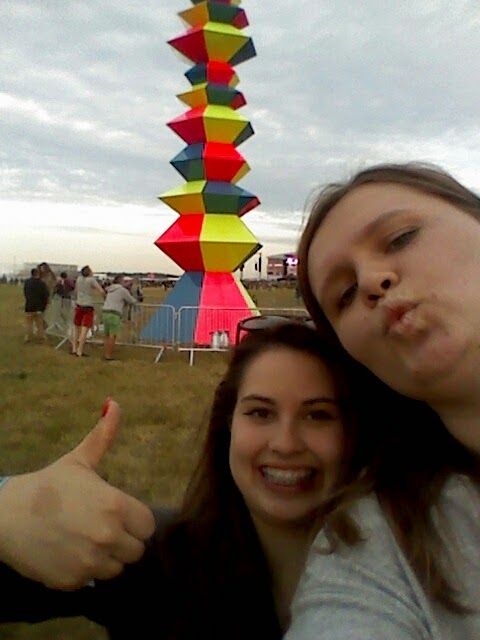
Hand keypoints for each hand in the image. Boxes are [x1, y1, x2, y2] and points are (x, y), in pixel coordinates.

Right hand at [0, 399, 154, 589]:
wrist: (6, 516)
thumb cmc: (48, 485)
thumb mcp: (79, 460)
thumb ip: (103, 436)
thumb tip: (114, 403)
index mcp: (115, 506)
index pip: (148, 525)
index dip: (136, 521)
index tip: (120, 515)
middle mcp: (108, 536)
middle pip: (136, 550)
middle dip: (124, 540)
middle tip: (103, 529)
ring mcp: (91, 562)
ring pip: (117, 568)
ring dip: (107, 558)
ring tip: (87, 541)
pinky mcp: (74, 582)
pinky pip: (94, 582)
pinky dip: (87, 572)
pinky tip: (72, 554)